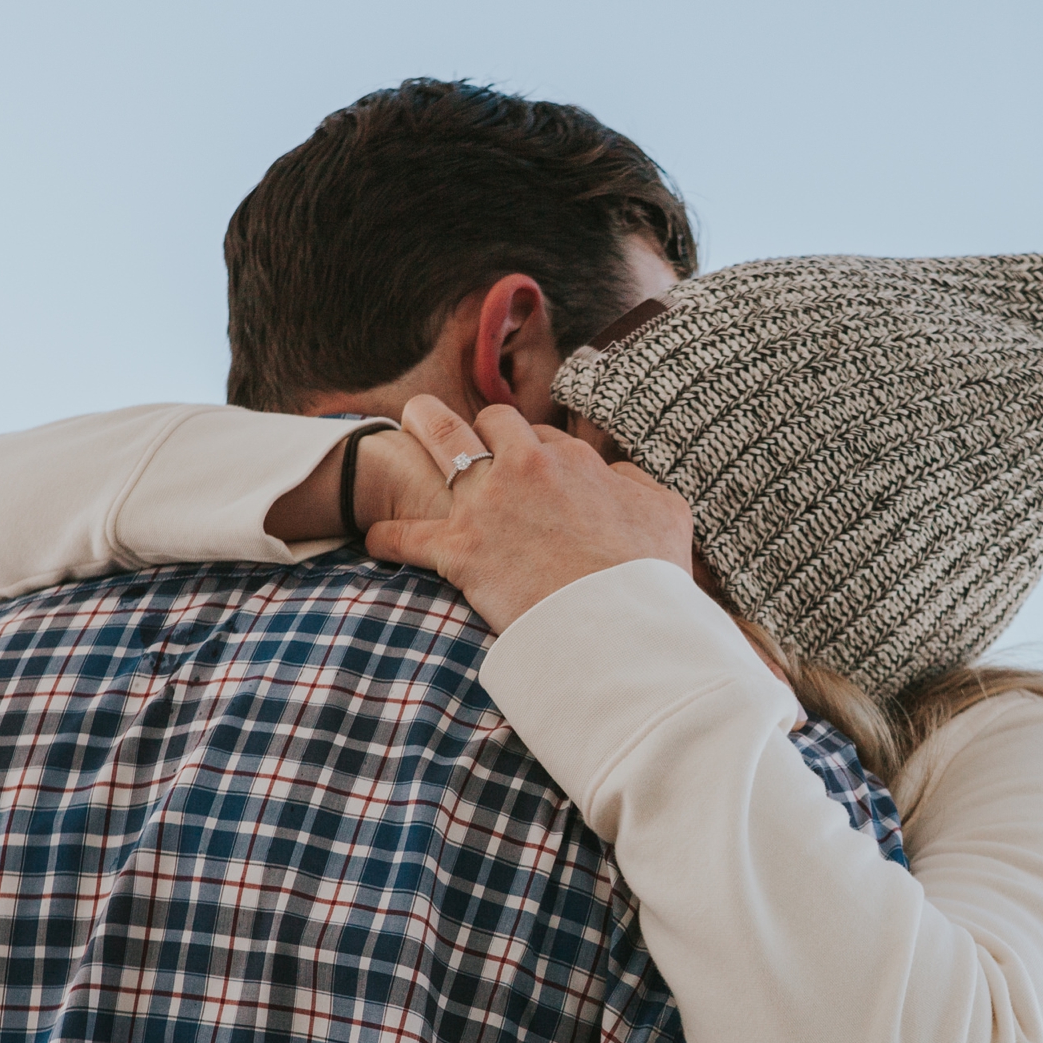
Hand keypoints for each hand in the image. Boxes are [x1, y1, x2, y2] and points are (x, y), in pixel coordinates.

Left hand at [366, 396, 693, 632]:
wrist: (617, 622)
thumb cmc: (648, 574)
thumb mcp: (666, 512)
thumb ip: (637, 485)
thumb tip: (620, 476)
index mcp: (572, 459)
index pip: (539, 435)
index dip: (528, 449)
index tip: (522, 465)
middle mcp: (526, 467)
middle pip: (487, 421)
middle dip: (471, 420)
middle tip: (457, 425)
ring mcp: (488, 504)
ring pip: (439, 443)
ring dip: (421, 429)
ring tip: (406, 426)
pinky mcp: (460, 550)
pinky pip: (406, 535)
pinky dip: (387, 536)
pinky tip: (375, 539)